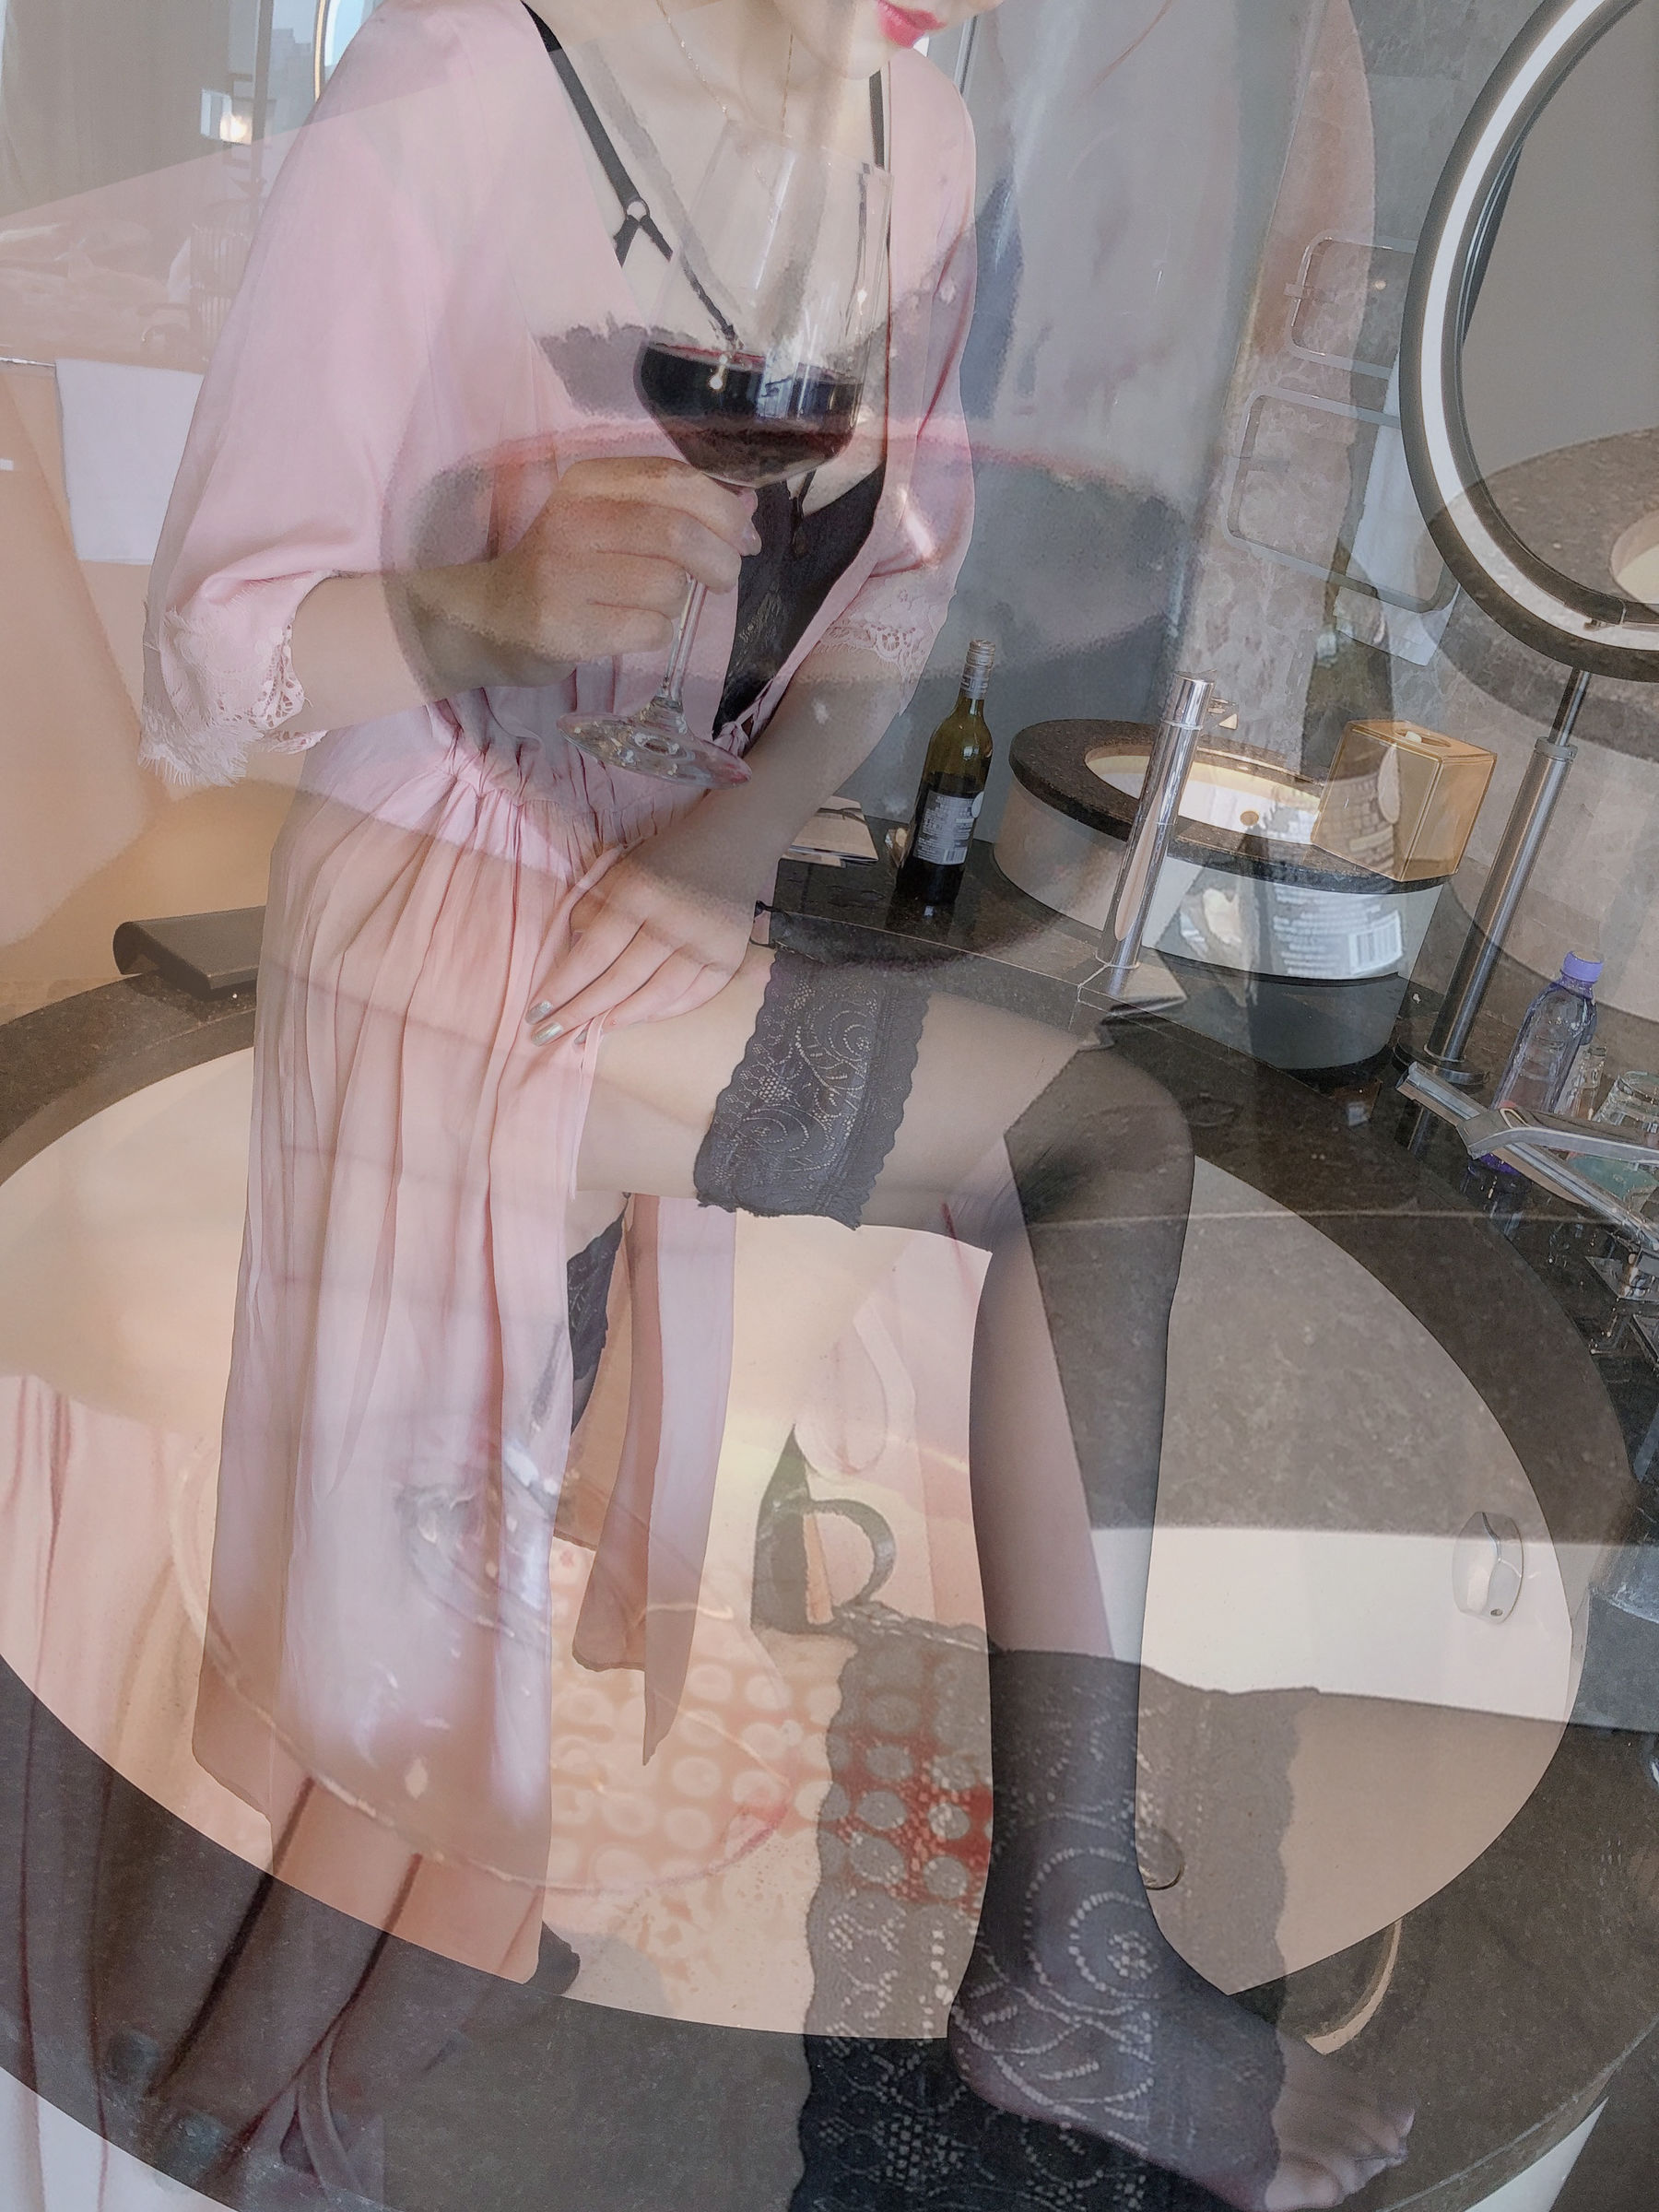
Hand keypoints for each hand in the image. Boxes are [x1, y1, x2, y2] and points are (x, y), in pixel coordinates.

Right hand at [402, 458, 759, 690]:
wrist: (488, 618)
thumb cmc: (564, 568)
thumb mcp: (606, 517)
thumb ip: (670, 507)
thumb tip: (747, 515)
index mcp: (588, 481)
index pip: (674, 479)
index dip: (724, 510)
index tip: (744, 538)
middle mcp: (573, 519)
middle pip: (678, 533)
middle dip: (720, 561)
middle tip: (723, 579)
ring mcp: (563, 574)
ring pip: (667, 587)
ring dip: (679, 603)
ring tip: (654, 605)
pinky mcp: (563, 626)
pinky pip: (649, 630)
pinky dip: (658, 634)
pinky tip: (635, 630)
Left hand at [526, 830, 758, 1038]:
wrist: (731, 842)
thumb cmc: (664, 859)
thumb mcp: (620, 871)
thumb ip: (592, 908)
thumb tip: (570, 956)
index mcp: (638, 893)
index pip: (593, 952)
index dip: (563, 986)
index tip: (537, 1012)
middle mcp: (672, 919)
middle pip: (620, 979)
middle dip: (581, 1012)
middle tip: (550, 1035)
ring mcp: (704, 940)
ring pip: (658, 994)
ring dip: (621, 1018)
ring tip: (592, 1034)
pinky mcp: (729, 954)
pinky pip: (696, 996)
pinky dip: (666, 1012)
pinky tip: (638, 1019)